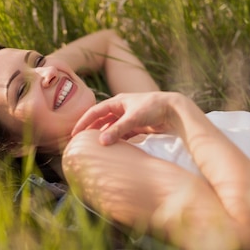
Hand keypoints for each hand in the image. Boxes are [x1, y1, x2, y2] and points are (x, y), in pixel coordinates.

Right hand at [72, 92, 188, 144]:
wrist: (175, 110)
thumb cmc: (154, 108)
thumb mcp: (133, 118)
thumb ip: (118, 130)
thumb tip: (101, 142)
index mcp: (117, 101)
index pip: (95, 111)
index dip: (84, 121)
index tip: (75, 133)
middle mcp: (121, 108)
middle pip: (101, 119)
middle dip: (91, 129)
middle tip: (80, 141)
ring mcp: (129, 117)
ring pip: (111, 127)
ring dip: (103, 135)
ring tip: (93, 146)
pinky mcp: (137, 125)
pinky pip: (122, 133)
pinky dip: (116, 139)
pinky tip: (112, 147)